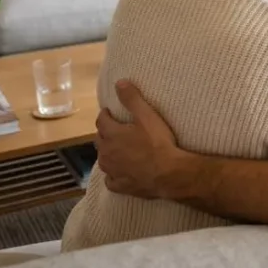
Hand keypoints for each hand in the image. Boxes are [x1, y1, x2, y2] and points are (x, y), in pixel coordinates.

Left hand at [95, 80, 179, 198]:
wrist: (168, 174)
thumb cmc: (158, 143)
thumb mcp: (147, 116)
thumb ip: (132, 99)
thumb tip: (119, 82)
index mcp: (111, 134)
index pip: (102, 120)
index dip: (105, 115)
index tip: (110, 112)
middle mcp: (106, 153)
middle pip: (100, 140)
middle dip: (105, 133)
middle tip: (114, 129)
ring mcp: (112, 171)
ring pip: (103, 159)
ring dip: (107, 153)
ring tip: (116, 149)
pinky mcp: (119, 185)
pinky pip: (110, 180)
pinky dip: (112, 175)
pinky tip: (118, 173)